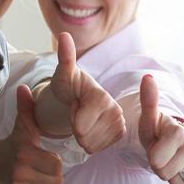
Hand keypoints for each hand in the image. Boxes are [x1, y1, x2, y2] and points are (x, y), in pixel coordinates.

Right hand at [0, 84, 62, 183]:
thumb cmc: (17, 142)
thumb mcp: (23, 125)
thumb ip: (26, 107)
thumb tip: (23, 87)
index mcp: (23, 154)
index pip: (56, 165)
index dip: (54, 160)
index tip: (45, 154)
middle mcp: (19, 173)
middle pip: (57, 180)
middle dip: (54, 174)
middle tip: (43, 165)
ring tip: (39, 174)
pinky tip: (34, 183)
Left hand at [44, 32, 125, 152]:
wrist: (77, 93)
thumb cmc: (68, 84)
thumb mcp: (63, 73)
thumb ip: (65, 57)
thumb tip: (65, 35)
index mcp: (101, 96)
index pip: (80, 126)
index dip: (72, 118)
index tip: (74, 104)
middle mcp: (115, 109)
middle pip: (86, 137)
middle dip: (76, 128)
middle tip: (77, 112)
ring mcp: (120, 121)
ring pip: (93, 145)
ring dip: (82, 136)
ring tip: (82, 118)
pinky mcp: (120, 131)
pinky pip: (101, 148)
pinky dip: (91, 142)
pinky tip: (90, 127)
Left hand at [138, 73, 183, 183]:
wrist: (178, 141)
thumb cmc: (159, 131)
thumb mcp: (149, 119)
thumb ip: (148, 101)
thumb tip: (147, 77)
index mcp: (178, 132)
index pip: (155, 162)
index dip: (151, 157)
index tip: (156, 146)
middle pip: (164, 174)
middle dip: (160, 167)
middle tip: (164, 154)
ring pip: (176, 182)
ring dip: (171, 175)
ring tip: (173, 159)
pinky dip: (183, 181)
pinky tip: (183, 166)